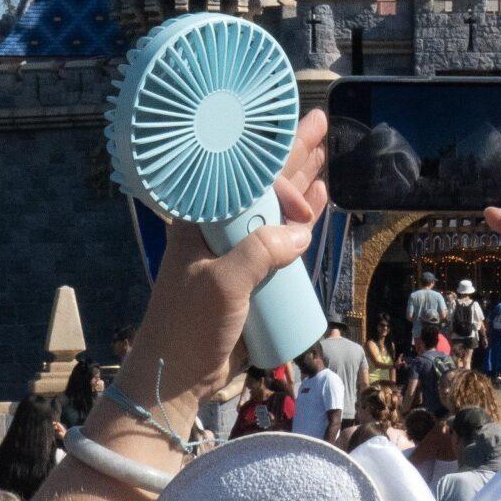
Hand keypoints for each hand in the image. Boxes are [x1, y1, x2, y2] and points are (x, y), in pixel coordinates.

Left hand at [133, 108, 326, 402]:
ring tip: (322, 154)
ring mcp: (235, 250)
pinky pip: (281, 238)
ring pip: (275, 206)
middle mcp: (218, 227)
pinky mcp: (250, 274)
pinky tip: (318, 203)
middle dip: (292, 153)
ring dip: (301, 182)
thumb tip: (301, 233)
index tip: (306, 198)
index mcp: (200, 219)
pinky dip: (301, 220)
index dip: (279, 176)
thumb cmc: (187, 327)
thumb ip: (259, 253)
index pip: (244, 178)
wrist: (177, 377)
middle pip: (262, 182)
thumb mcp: (221, 284)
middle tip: (320, 122)